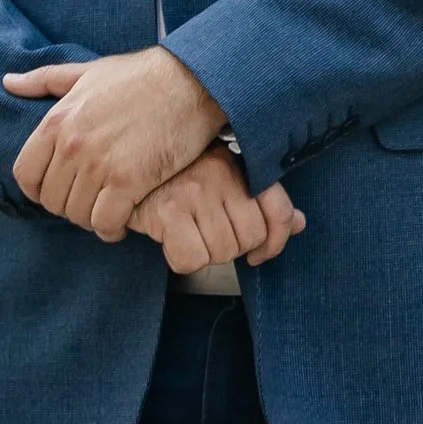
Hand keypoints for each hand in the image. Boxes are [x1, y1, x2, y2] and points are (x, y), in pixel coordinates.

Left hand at [3, 47, 228, 240]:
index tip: (59, 190)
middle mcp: (72, 145)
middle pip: (53, 201)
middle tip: (90, 201)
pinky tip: (121, 222)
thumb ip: (45, 80)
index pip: (26, 175)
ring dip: (91, 219)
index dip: (39, 190)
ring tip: (106, 210)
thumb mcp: (89, 71)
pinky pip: (105, 222)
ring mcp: (99, 164)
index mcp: (58, 120)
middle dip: (69, 206)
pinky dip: (111, 229)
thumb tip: (9, 82)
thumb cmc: (141, 75)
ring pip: (77, 215)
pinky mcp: (128, 181)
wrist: (192, 80)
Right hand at [133, 151, 303, 274]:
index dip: (276, 242)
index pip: (279, 210)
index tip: (260, 253)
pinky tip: (173, 243)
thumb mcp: (223, 177)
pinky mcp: (168, 211)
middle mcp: (220, 173)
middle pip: (250, 237)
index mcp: (237, 163)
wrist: (122, 165)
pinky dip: (183, 260)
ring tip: (190, 235)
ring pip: (222, 252)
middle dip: (233, 248)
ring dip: (206, 255)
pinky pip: (192, 259)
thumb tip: (300, 224)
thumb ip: (262, 200)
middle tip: (210, 237)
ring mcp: (195, 191)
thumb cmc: (174, 175)